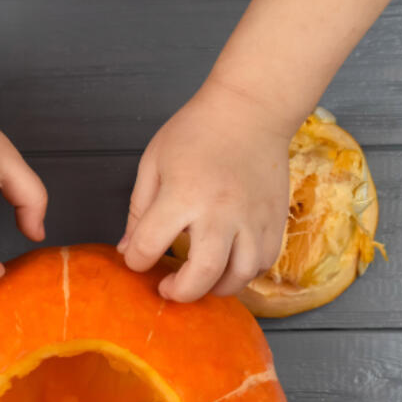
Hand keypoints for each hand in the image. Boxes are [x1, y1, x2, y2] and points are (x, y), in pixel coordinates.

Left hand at [119, 81, 291, 301]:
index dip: (135, 260)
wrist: (252, 109)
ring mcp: (252, 219)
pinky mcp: (275, 221)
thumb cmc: (198, 131)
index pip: (149, 246)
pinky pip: (262, 264)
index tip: (136, 258)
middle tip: (168, 288)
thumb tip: (127, 249)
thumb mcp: (154, 163)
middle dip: (180, 292)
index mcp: (183, 194)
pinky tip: (228, 264)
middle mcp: (220, 212)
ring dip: (215, 288)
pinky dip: (243, 274)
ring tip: (200, 279)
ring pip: (239, 277)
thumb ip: (139, 210)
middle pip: (202, 274)